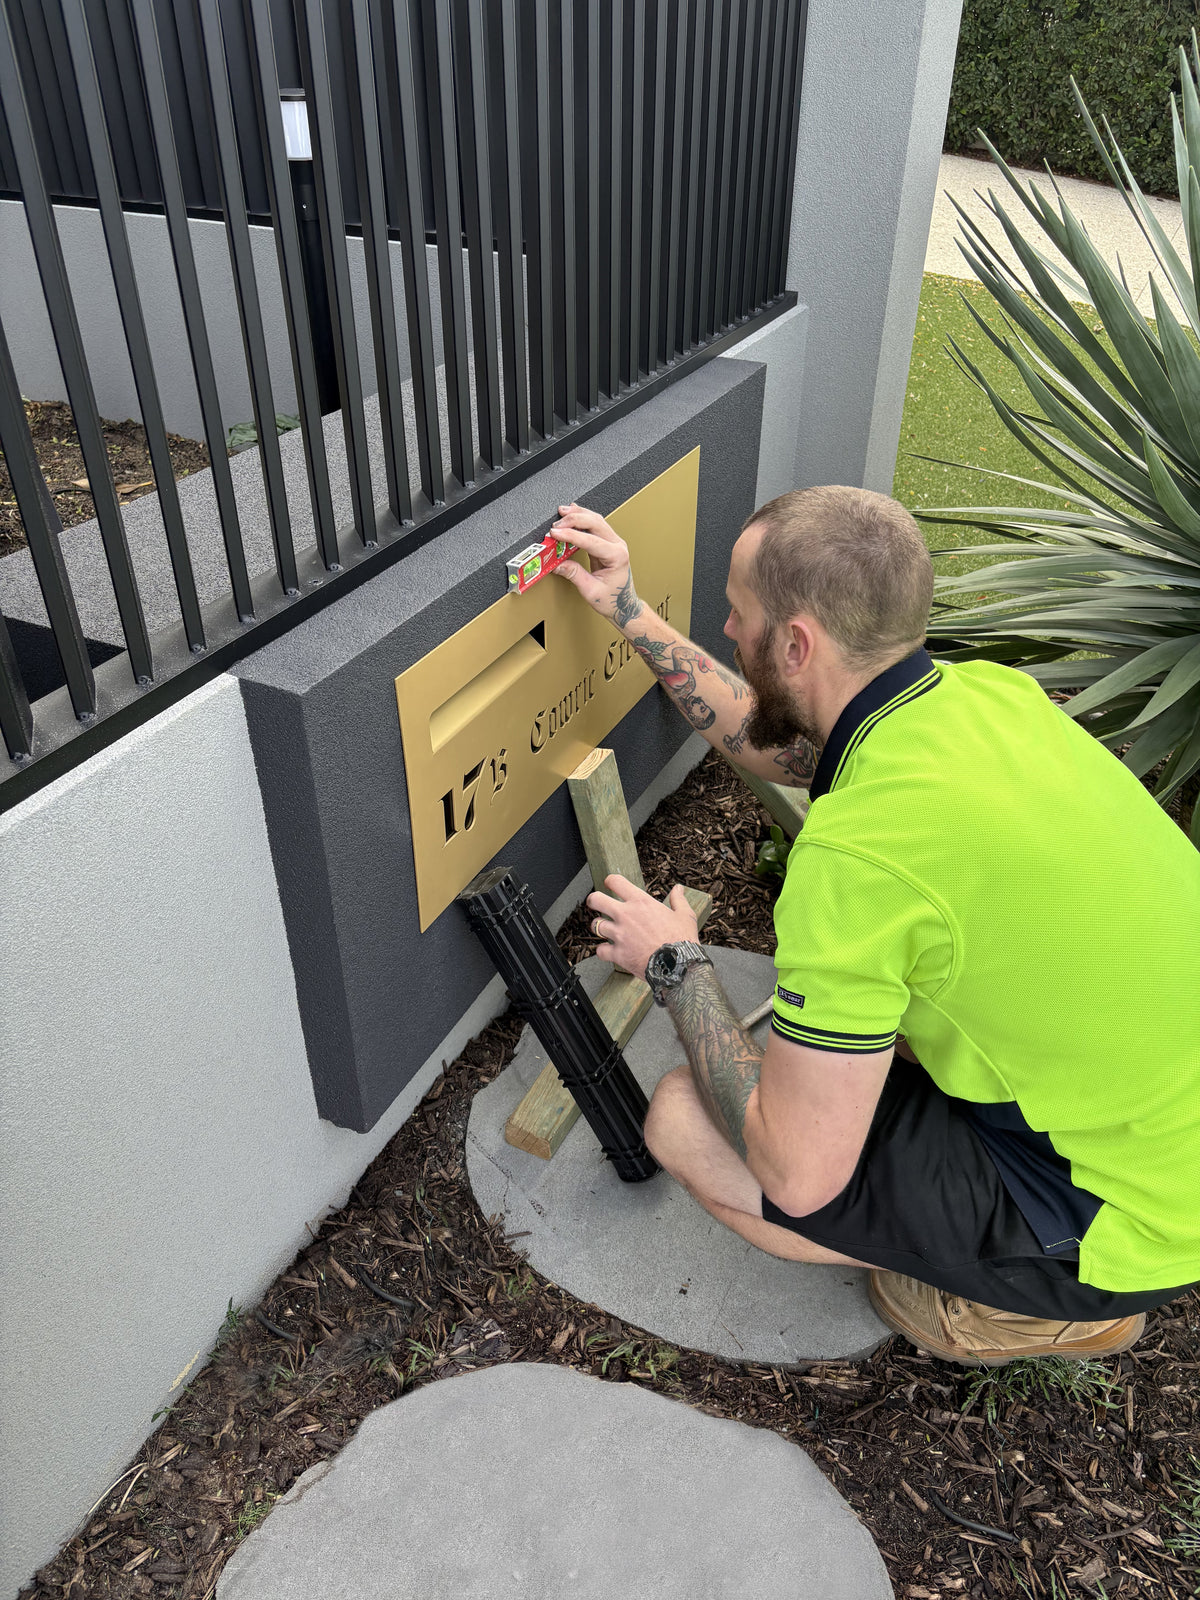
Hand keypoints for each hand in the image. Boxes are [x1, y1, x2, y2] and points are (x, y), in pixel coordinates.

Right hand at [551, 504, 643, 627]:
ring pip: (596, 520)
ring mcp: (614, 542)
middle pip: (595, 523)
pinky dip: (583, 517)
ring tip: (562, 512)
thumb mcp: (590, 590)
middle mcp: (618, 545)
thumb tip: (557, 564)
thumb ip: (574, 574)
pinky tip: (573, 512)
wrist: (624, 604)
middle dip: (574, 520)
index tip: (555, 533)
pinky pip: (596, 524)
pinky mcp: (608, 542)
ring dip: (578, 514)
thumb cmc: (613, 599)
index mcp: (616, 556)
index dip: (571, 535)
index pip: (591, 540)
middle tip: (556, 524)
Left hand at [586, 876, 699, 981]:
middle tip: (596, 903)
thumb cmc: (682, 940)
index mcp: (641, 903)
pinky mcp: (618, 954)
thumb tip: (679, 888)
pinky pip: (600, 950)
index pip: (616, 882)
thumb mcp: (685, 915)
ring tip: (605, 929)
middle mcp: (626, 916)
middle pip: (597, 900)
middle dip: (594, 900)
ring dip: (599, 927)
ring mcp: (620, 935)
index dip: (611, 881)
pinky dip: (603, 951)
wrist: (679, 966)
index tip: (610, 884)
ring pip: (595, 925)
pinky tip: (609, 951)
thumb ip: (678, 900)